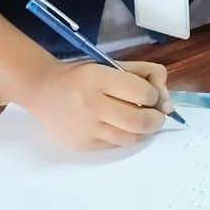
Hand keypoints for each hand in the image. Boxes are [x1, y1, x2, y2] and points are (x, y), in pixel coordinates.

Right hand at [27, 59, 171, 149]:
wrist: (43, 90)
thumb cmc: (82, 74)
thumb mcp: (110, 64)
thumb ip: (143, 73)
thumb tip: (167, 99)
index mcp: (99, 78)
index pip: (143, 92)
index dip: (155, 95)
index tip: (151, 94)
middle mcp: (92, 104)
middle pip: (140, 120)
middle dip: (156, 118)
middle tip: (157, 114)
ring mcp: (86, 128)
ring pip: (131, 138)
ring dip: (144, 131)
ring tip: (141, 121)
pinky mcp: (83, 145)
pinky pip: (115, 146)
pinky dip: (125, 137)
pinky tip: (121, 127)